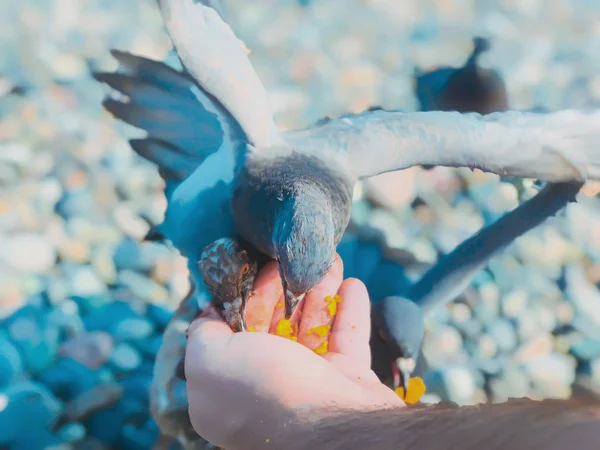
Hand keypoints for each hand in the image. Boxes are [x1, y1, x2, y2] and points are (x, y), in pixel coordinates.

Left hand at [184, 257, 402, 448]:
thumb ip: (202, 333)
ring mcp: (312, 385)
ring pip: (314, 327)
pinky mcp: (348, 381)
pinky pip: (348, 339)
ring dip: (322, 291)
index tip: (259, 266)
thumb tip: (208, 313)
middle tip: (298, 258)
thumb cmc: (264, 392)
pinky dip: (349, 310)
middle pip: (277, 324)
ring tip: (330, 261)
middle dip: (287, 288)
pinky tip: (352, 284)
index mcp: (232, 386)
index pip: (236, 331)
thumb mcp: (210, 360)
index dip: (247, 295)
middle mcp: (269, 386)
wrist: (333, 430)